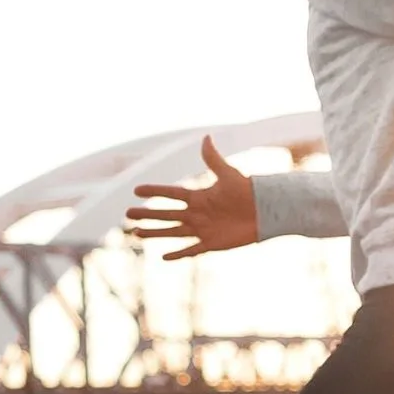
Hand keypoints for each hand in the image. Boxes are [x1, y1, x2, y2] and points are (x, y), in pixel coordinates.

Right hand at [126, 137, 258, 259]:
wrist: (266, 211)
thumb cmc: (248, 191)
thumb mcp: (228, 174)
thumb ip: (213, 159)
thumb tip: (206, 137)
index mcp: (198, 196)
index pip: (171, 194)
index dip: (154, 192)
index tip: (136, 190)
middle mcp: (196, 213)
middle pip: (166, 214)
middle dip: (147, 215)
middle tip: (127, 215)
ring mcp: (202, 229)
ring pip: (173, 232)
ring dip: (155, 233)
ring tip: (136, 234)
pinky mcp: (211, 243)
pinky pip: (191, 250)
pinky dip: (178, 254)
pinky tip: (163, 256)